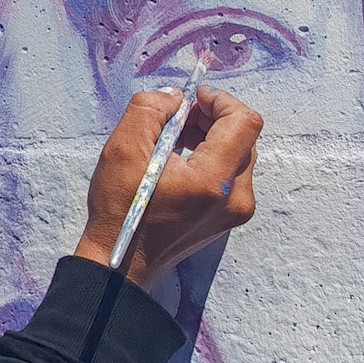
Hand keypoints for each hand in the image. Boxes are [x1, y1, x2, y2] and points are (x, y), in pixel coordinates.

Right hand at [73, 85, 262, 287]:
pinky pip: (231, 176)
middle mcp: (236, 198)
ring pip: (238, 155)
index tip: (193, 99)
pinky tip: (180, 163)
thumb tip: (175, 98)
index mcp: (213, 181)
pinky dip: (211, 159)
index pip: (244, 122)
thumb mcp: (122, 148)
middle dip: (213, 118)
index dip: (221, 100)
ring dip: (212, 137)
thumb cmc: (119, 209)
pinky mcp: (228, 219)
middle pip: (244, 137)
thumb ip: (149, 109)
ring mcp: (236, 212)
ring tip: (174, 140)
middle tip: (177, 119)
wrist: (121, 265)